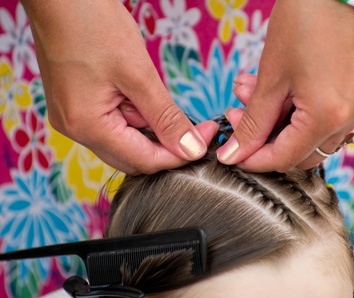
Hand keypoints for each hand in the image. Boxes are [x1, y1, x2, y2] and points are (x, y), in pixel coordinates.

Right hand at [21, 0, 217, 173]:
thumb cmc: (93, 24)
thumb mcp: (139, 73)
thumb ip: (166, 117)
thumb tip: (192, 148)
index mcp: (87, 126)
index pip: (144, 160)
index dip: (180, 154)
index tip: (207, 138)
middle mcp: (76, 130)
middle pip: (133, 157)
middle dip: (167, 145)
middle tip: (196, 126)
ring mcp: (74, 119)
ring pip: (125, 141)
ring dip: (151, 128)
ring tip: (158, 97)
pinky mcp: (77, 107)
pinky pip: (114, 124)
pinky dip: (135, 116)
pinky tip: (141, 95)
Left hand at [217, 0, 353, 170]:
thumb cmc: (303, 20)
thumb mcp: (270, 77)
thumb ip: (253, 123)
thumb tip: (234, 155)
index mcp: (328, 116)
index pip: (284, 158)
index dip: (253, 159)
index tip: (232, 152)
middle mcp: (353, 117)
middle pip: (302, 152)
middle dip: (265, 138)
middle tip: (239, 115)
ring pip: (314, 134)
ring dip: (281, 122)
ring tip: (254, 92)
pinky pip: (331, 117)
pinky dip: (303, 111)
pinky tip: (283, 88)